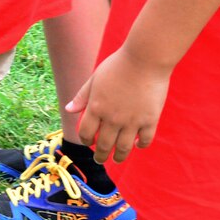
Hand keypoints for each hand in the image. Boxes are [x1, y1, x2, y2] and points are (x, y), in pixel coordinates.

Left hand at [66, 48, 170, 162]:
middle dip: (100, 155)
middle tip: (100, 160)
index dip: (85, 140)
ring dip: (119, 157)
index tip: (88, 142)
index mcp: (96, 108)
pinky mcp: (150, 120)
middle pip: (104, 144)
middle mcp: (112, 118)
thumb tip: (69, 109)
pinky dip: (141, 145)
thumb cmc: (118, 65)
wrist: (145, 59)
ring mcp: (132, 121)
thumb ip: (82, 96)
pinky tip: (137, 145)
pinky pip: (145, 139)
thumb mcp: (94, 79)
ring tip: (117, 160)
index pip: (85, 132)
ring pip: (124, 147)